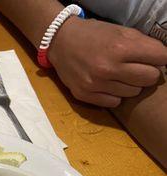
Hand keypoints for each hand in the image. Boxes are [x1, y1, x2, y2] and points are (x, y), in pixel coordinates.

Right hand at [48, 17, 166, 107]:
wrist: (60, 42)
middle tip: (138, 68)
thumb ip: (143, 45)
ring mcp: (95, 83)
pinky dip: (115, 95)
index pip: (160, 57)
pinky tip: (108, 85)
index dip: (160, 57)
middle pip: (149, 78)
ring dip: (130, 85)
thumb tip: (162, 60)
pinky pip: (114, 102)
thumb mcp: (121, 32)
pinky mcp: (84, 94)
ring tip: (120, 75)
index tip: (155, 58)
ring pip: (132, 92)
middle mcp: (108, 67)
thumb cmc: (93, 35)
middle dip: (148, 73)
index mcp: (120, 47)